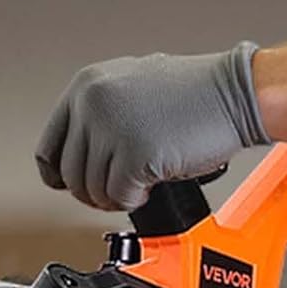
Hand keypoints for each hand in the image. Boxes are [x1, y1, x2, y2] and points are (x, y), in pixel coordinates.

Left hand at [35, 43, 268, 209]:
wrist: (237, 93)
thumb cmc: (197, 93)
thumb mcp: (133, 88)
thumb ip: (101, 114)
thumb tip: (84, 154)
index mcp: (88, 86)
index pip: (50, 144)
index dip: (58, 175)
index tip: (70, 186)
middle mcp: (93, 104)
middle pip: (70, 173)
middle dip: (90, 192)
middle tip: (112, 194)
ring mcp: (112, 129)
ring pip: (92, 189)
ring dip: (114, 198)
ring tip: (136, 188)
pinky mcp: (135, 156)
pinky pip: (119, 196)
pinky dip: (133, 201)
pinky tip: (148, 189)